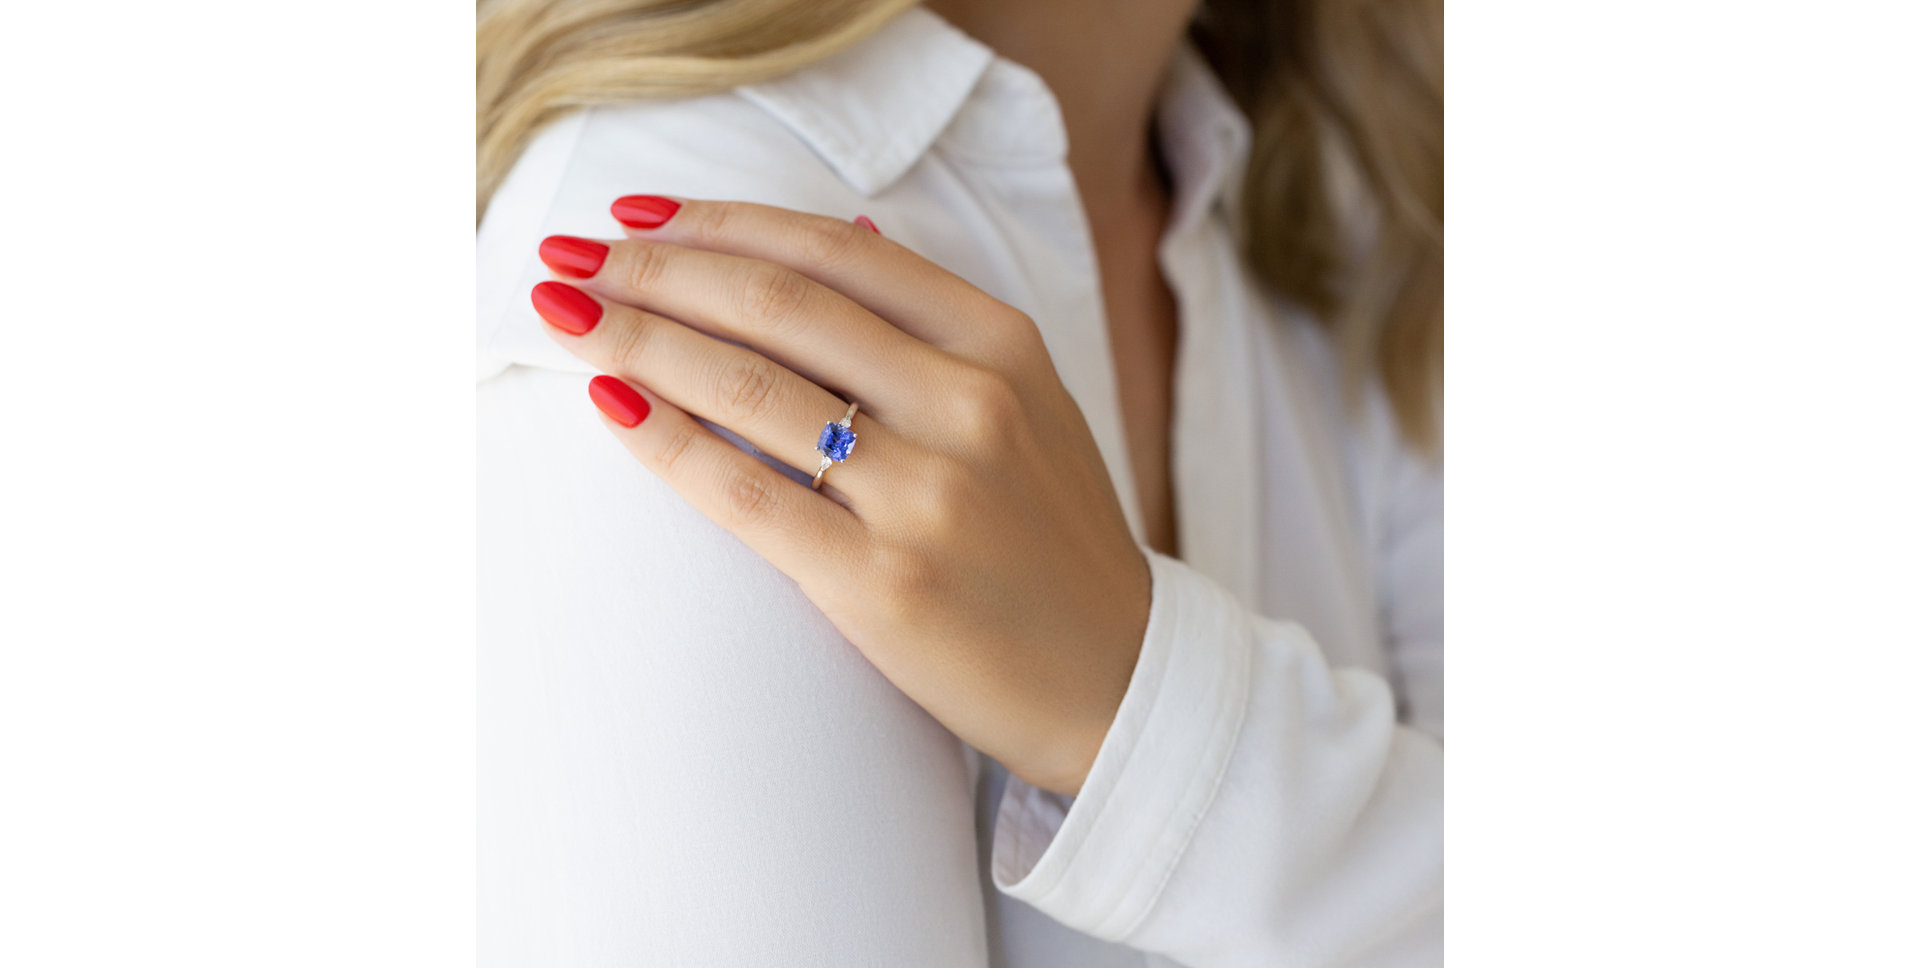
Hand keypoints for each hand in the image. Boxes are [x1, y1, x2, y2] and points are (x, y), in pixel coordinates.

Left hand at [529, 196, 1149, 794]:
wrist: (1116, 681)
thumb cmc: (1053, 540)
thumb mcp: (1029, 404)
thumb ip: (935, 323)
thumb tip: (836, 229)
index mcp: (1002, 345)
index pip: (835, 251)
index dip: (721, 222)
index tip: (636, 217)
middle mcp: (968, 404)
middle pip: (777, 304)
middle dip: (653, 271)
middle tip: (566, 260)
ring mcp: (928, 494)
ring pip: (749, 387)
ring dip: (636, 340)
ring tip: (563, 317)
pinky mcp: (883, 583)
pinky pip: (745, 494)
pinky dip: (665, 440)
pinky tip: (610, 404)